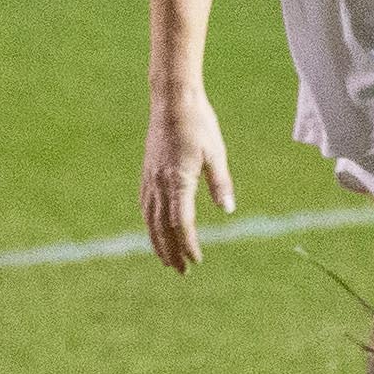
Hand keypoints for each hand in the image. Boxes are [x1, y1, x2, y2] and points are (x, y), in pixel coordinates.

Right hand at [140, 87, 236, 269]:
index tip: (197, 260)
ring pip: (151, 219)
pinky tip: (155, 230)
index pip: (182, 222)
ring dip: (158, 242)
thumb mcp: (216, 153)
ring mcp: (150, 179)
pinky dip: (150, 224)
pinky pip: (146, 206)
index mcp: (178, 181)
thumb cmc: (198, 124)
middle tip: (181, 272)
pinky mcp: (147, 173)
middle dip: (171, 251)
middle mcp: (159, 183)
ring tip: (166, 260)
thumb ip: (220, 183)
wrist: (171, 101)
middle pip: (163, 227)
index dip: (189, 244)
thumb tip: (228, 209)